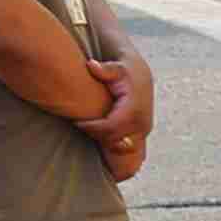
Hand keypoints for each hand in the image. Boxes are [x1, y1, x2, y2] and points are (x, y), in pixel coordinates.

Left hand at [79, 50, 154, 181]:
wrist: (141, 75)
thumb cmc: (124, 70)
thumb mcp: (115, 67)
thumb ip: (104, 69)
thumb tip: (92, 65)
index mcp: (135, 110)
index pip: (111, 128)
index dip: (92, 128)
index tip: (76, 122)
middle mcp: (142, 124)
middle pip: (115, 142)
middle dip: (95, 137)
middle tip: (79, 127)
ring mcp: (143, 132)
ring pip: (124, 151)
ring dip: (105, 148)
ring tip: (88, 138)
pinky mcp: (142, 137)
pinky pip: (130, 154)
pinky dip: (114, 154)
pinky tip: (98, 148)